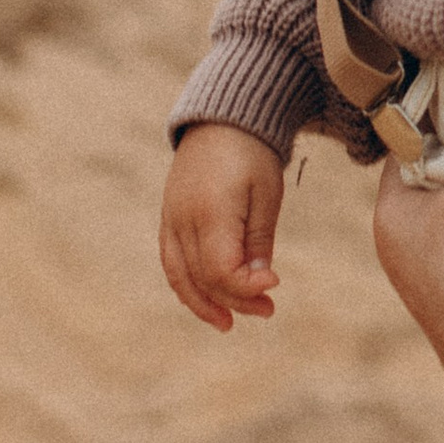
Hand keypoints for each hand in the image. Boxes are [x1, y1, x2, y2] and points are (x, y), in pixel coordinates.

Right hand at [161, 123, 288, 328]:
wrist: (221, 119)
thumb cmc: (251, 154)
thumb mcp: (266, 193)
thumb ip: (258, 239)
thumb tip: (258, 283)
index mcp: (210, 211)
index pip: (220, 269)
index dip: (246, 288)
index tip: (275, 285)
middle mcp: (182, 220)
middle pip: (201, 278)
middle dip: (235, 300)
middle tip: (268, 310)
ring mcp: (170, 220)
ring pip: (179, 276)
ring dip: (203, 304)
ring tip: (230, 323)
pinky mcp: (168, 220)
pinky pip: (172, 262)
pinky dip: (187, 286)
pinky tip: (209, 300)